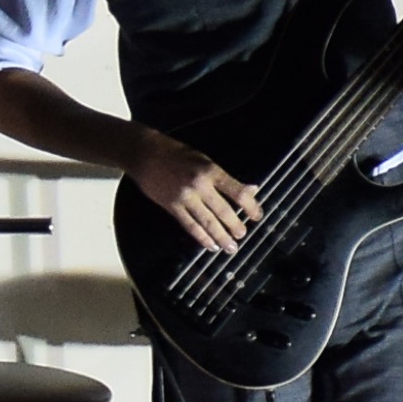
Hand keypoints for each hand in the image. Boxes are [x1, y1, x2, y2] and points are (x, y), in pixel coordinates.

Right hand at [131, 130, 258, 253]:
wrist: (145, 154)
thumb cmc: (176, 153)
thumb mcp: (204, 160)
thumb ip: (225, 178)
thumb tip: (251, 190)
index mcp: (211, 171)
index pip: (237, 192)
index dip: (250, 206)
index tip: (257, 216)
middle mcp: (200, 185)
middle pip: (223, 211)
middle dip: (235, 226)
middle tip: (242, 235)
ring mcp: (185, 197)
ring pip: (207, 222)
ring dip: (221, 237)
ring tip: (230, 247)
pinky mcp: (172, 206)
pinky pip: (190, 225)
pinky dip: (201, 237)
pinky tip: (210, 245)